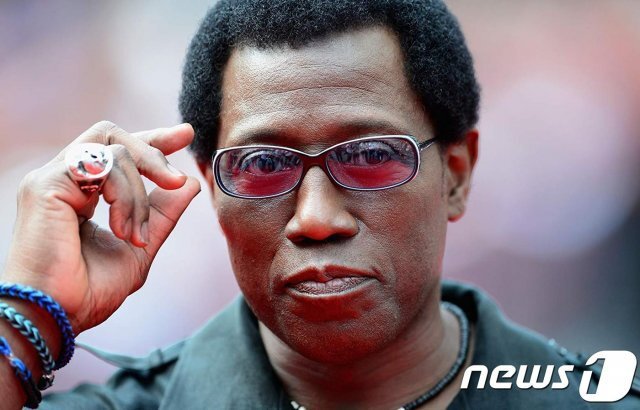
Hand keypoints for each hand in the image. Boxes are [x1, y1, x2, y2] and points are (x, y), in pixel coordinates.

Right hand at [1, 121, 200, 333]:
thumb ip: (162, 213)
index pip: (117, 152)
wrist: (58, 315)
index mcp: (81, 192)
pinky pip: (102, 166)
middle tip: (176, 179)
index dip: (153, 140)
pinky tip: (122, 229)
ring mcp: (52, 179)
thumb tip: (190, 183)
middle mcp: (64, 180)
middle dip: (154, 150)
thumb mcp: (140, 246)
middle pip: (114, 137)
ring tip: (135, 235)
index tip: (185, 135)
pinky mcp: (46, 184)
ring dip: (139, 195)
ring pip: (114, 151)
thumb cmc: (90, 290)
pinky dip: (124, 196)